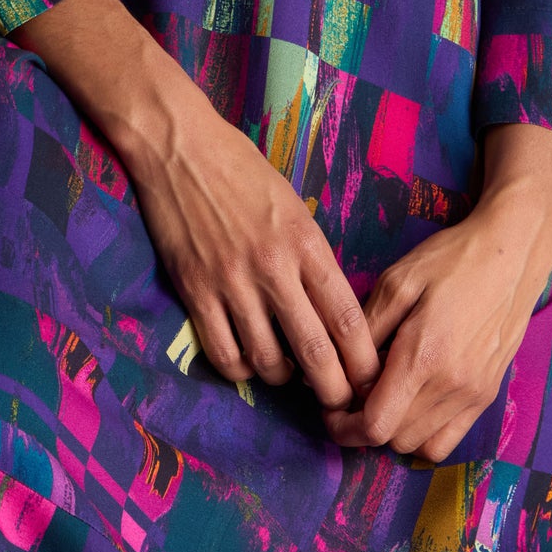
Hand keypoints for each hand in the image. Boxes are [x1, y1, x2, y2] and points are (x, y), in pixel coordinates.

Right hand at [125, 78, 383, 412]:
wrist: (179, 145)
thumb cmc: (241, 168)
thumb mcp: (293, 205)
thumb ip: (310, 255)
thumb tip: (328, 307)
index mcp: (306, 243)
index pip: (348, 318)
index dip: (364, 362)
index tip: (371, 381)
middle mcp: (274, 268)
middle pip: (315, 352)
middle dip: (334, 391)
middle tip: (339, 405)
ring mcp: (232, 282)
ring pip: (268, 362)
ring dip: (282, 379)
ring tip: (287, 375)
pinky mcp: (194, 290)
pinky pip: (223, 353)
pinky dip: (239, 370)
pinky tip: (246, 362)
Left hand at [324, 123, 551, 460]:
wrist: (512, 253)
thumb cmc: (451, 259)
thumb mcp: (397, 282)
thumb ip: (366, 330)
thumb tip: (342, 370)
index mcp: (423, 357)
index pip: (376, 424)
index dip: (344, 426)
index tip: (330, 408)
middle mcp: (451, 386)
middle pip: (394, 439)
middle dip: (363, 426)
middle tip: (352, 396)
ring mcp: (474, 394)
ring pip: (420, 445)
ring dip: (393, 430)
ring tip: (382, 397)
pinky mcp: (488, 394)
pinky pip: (449, 440)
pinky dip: (424, 435)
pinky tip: (412, 405)